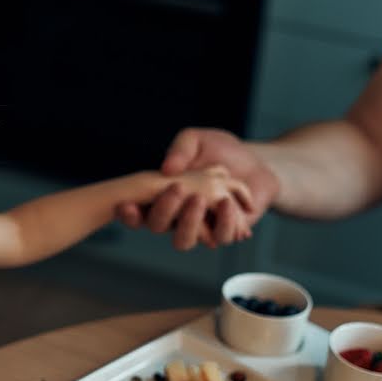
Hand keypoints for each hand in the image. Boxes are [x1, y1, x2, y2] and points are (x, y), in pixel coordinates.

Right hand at [118, 128, 279, 248]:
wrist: (257, 162)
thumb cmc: (221, 149)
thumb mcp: (197, 139)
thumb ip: (180, 149)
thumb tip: (167, 169)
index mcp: (162, 194)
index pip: (137, 210)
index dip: (128, 212)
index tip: (124, 204)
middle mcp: (176, 215)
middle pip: (157, 227)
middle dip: (164, 211)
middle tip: (177, 189)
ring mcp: (199, 227)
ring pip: (184, 241)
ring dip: (190, 221)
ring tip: (202, 198)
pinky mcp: (223, 231)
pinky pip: (217, 238)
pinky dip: (222, 221)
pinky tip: (228, 204)